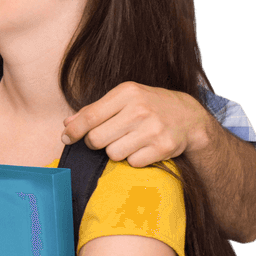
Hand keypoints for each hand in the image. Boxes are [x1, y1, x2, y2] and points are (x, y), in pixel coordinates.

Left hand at [62, 81, 213, 167]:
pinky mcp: (163, 148)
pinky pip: (132, 163)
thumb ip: (94, 111)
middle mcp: (140, 110)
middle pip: (97, 139)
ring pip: (113, 154)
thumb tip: (67, 124)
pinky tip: (142, 147)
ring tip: (128, 141)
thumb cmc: (148, 106)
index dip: (73, 131)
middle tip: (104, 139)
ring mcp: (153, 129)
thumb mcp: (123, 99)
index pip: (90, 116)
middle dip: (95, 143)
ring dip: (115, 151)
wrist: (189, 116)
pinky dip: (133, 159)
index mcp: (127, 93)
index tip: (66, 138)